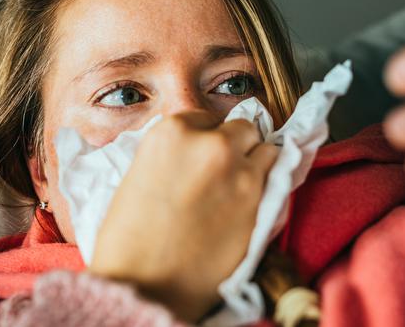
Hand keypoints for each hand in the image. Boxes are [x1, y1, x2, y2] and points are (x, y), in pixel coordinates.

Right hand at [88, 111, 278, 321]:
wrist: (146, 286)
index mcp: (171, 132)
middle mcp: (211, 143)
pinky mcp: (261, 201)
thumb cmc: (127, 240)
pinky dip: (267, 187)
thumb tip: (192, 155)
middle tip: (222, 173)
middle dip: (234, 147)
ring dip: (256, 164)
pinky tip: (249, 203)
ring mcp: (240, 171)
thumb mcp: (138, 176)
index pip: (204, 118)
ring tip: (238, 188)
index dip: (204, 139)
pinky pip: (277, 179)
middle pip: (241, 128)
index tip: (200, 158)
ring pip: (266, 149)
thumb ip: (172, 156)